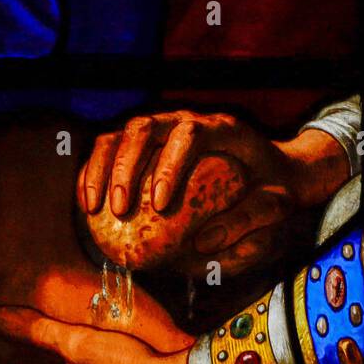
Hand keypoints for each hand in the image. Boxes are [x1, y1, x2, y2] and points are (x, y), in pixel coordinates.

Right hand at [78, 112, 348, 273]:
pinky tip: (87, 204)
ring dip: (102, 169)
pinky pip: (109, 149)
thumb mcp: (277, 204)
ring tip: (93, 209)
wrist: (271, 169)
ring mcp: (161, 128)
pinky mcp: (143, 144)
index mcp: (222, 129)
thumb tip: (204, 242)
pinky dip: (94, 172)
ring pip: (120, 134)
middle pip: (144, 127)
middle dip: (125, 168)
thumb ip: (251, 220)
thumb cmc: (273, 188)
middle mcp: (186, 121)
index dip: (169, 165)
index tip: (159, 205)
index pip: (189, 134)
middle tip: (118, 211)